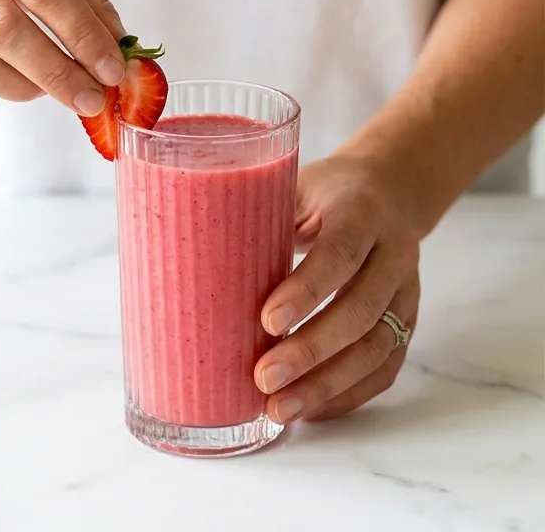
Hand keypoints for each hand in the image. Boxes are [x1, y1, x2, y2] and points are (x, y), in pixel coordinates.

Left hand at [254, 156, 421, 421]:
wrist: (390, 190)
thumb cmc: (323, 193)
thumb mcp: (290, 185)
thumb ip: (254, 213)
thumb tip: (189, 253)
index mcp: (361, 212)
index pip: (340, 253)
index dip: (307, 290)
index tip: (267, 322)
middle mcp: (393, 254)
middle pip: (361, 311)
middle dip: (312, 351)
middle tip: (263, 378)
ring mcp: (406, 292)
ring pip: (377, 348)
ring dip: (327, 385)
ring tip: (279, 409)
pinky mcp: (406, 321)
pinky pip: (384, 367)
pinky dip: (348, 394)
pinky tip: (310, 410)